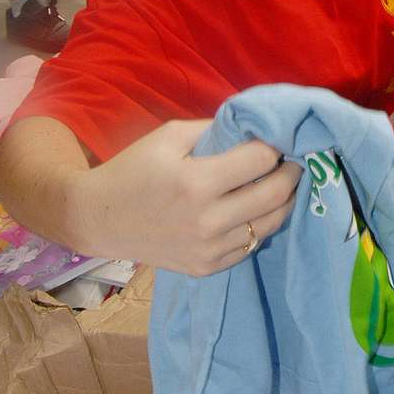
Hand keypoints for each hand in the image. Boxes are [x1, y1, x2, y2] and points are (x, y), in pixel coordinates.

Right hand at [84, 118, 301, 275]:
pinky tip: (256, 209)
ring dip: (283, 201)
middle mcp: (208, 221)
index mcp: (197, 183)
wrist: (99, 219)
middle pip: (276, 195)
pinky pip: (251, 246)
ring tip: (281, 183)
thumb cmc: (133, 170)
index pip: (261, 161)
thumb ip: (215, 129)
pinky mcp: (207, 267)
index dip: (276, 146)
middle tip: (294, 160)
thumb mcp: (169, 136)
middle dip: (292, 173)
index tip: (280, 138)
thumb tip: (255, 126)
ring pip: (270, 224)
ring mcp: (210, 249)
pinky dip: (260, 225)